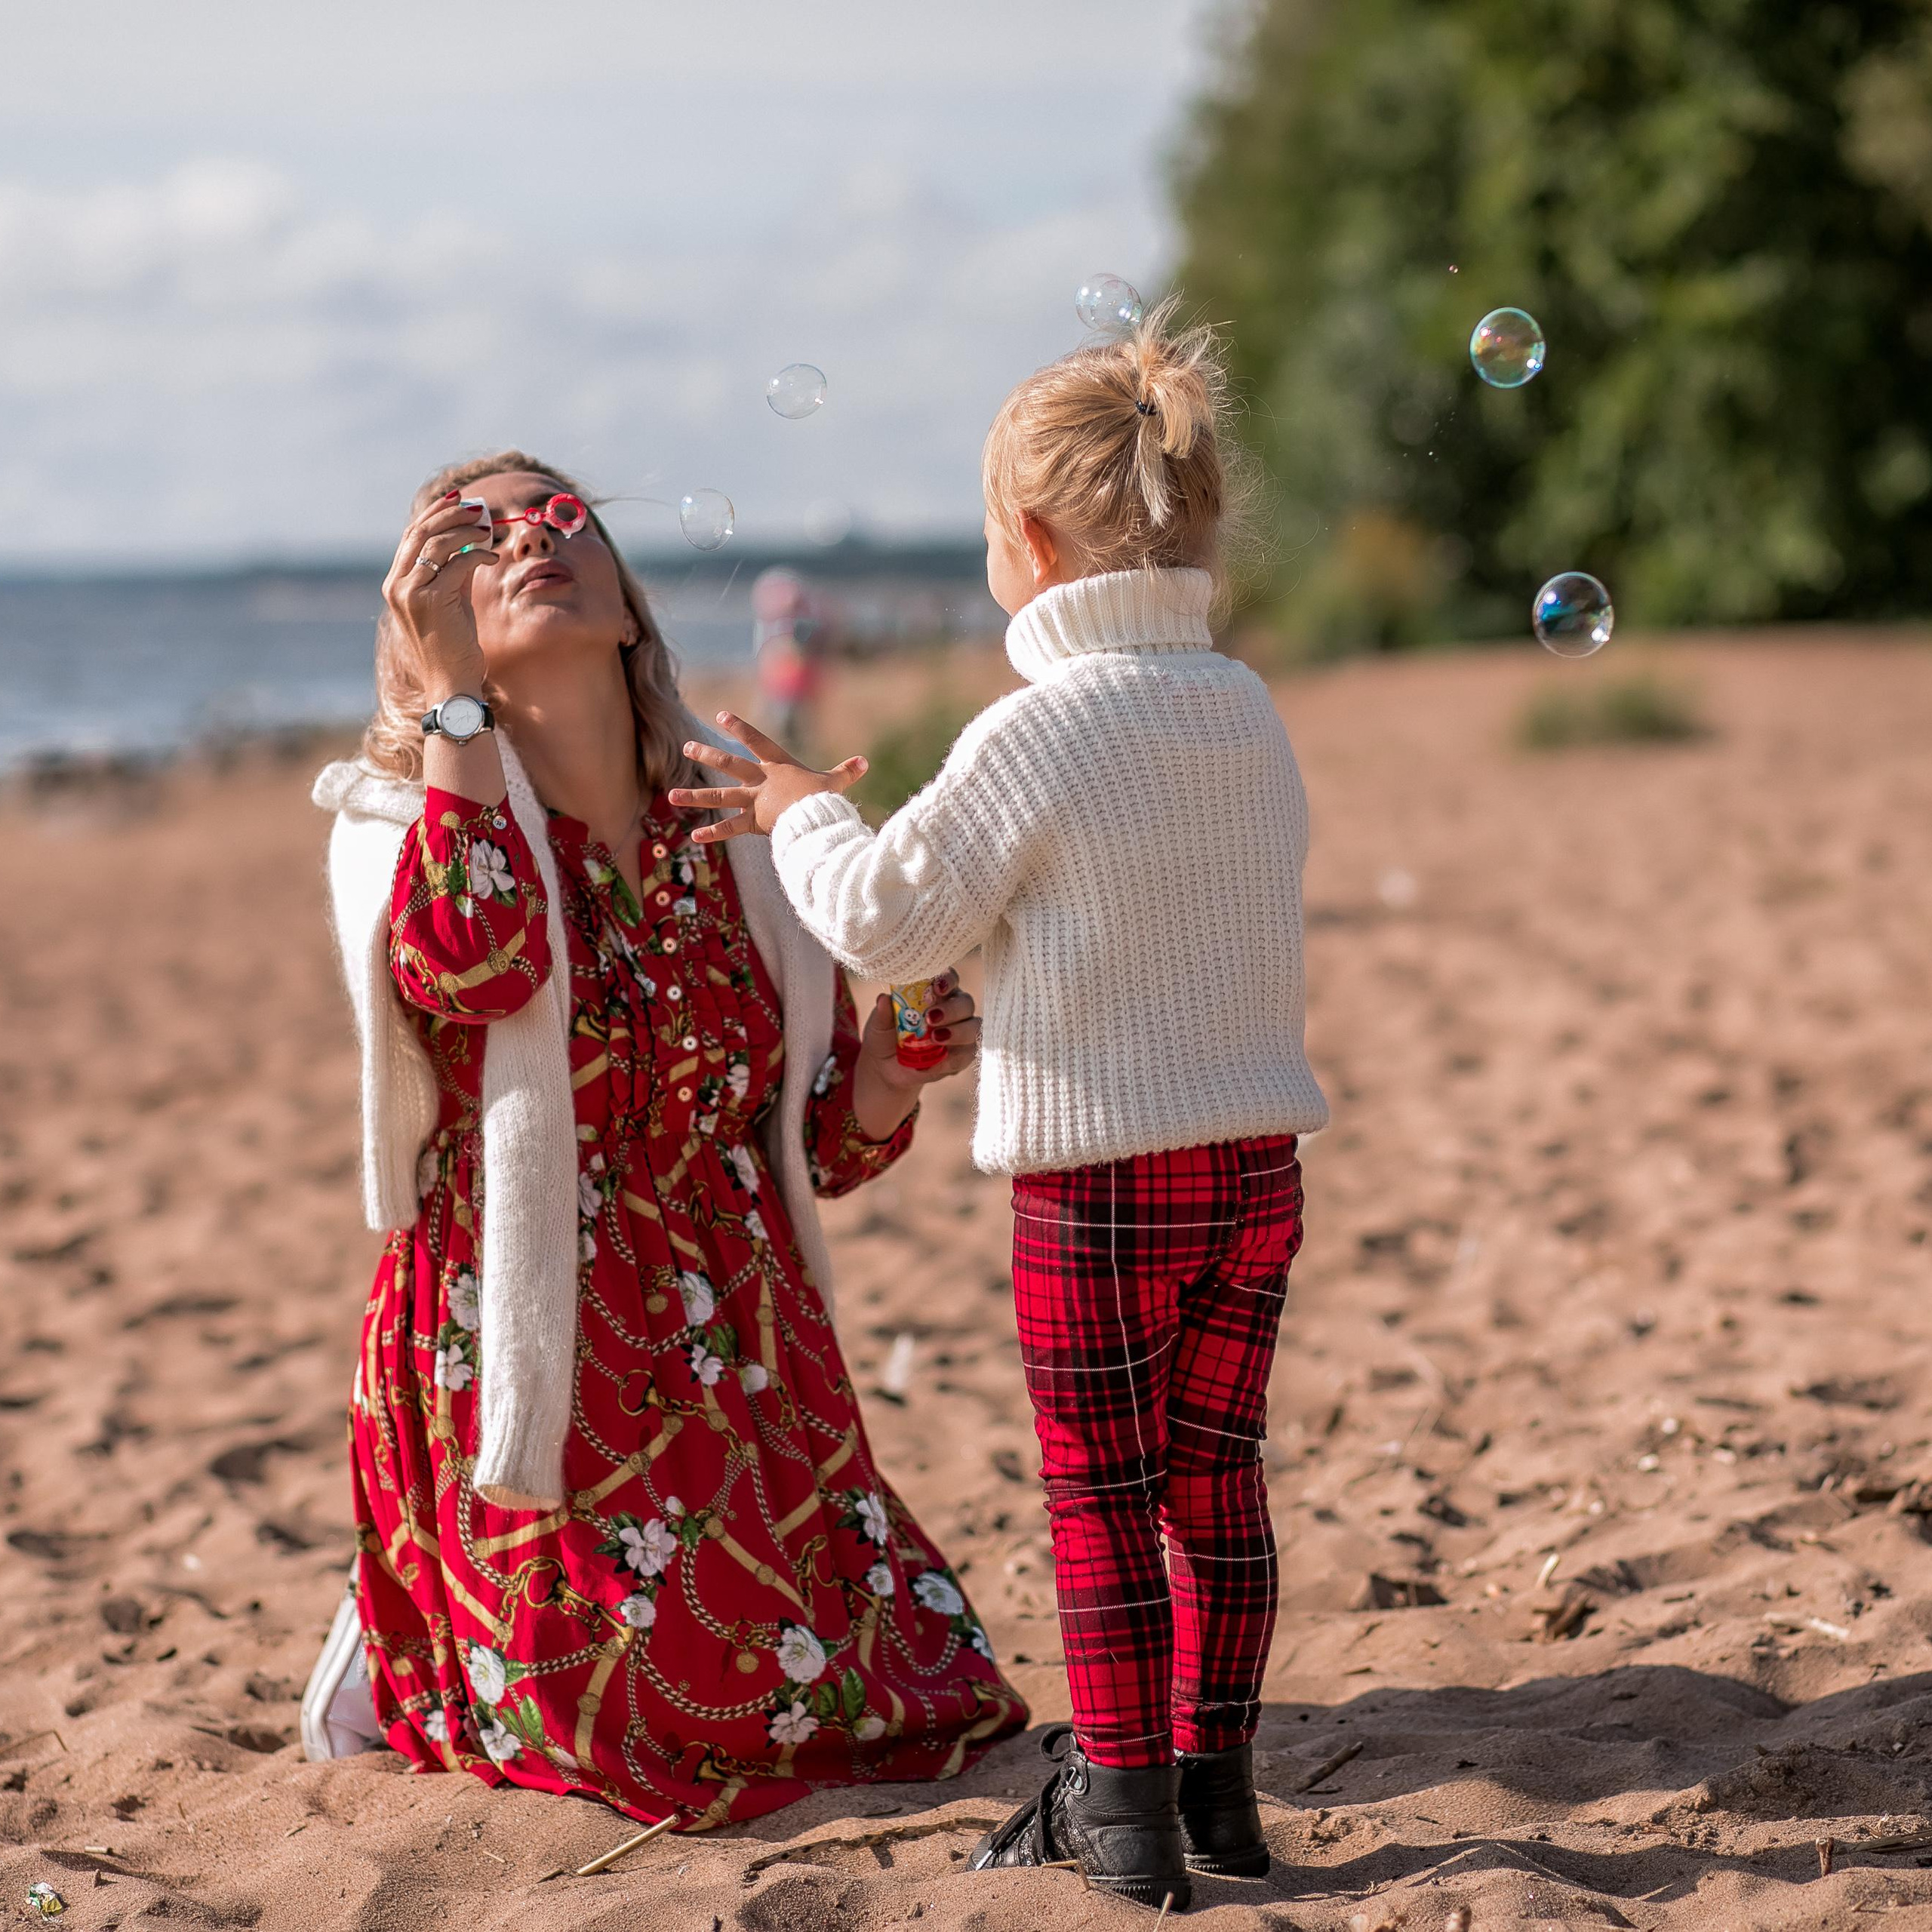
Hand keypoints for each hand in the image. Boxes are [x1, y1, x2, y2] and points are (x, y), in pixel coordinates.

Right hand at [381, 488, 500, 699]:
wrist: (451, 683)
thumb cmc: (454, 645)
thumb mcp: (452, 600)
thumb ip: (454, 571)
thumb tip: (471, 540)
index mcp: (396, 583)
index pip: (412, 535)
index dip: (435, 512)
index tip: (459, 499)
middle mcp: (397, 585)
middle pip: (421, 532)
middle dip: (451, 513)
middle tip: (478, 507)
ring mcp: (410, 593)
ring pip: (437, 543)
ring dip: (466, 530)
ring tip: (488, 529)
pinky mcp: (431, 601)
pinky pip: (457, 564)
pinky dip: (478, 555)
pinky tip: (493, 559)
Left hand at [669, 711, 866, 842]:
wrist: (815, 818)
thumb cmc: (826, 799)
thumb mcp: (835, 784)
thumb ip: (846, 773)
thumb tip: (865, 761)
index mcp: (779, 766)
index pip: (756, 741)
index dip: (740, 728)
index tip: (721, 715)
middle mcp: (761, 781)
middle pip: (729, 764)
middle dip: (707, 754)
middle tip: (686, 746)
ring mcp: (754, 802)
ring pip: (719, 796)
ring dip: (694, 796)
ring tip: (670, 795)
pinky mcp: (753, 823)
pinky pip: (729, 828)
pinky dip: (713, 833)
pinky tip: (692, 836)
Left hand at [850, 969, 980, 1141]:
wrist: (887, 1068)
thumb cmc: (885, 1037)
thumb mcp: (878, 1026)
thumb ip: (883, 1014)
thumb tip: (883, 999)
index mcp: (936, 992)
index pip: (950, 978)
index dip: (948, 980)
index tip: (937, 987)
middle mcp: (953, 1009)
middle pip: (965, 1003)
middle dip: (951, 1010)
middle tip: (931, 1019)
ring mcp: (961, 1032)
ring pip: (974, 1027)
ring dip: (958, 1033)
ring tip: (934, 1040)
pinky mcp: (962, 1055)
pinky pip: (967, 1055)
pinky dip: (949, 1061)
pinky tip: (931, 1065)